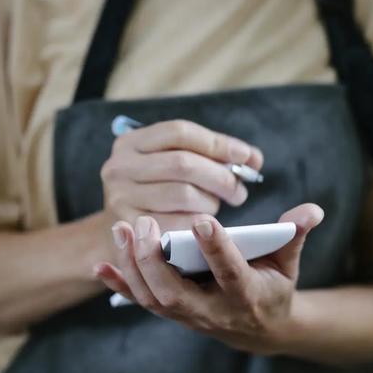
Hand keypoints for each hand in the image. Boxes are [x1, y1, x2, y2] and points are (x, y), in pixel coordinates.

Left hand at [94, 204, 323, 354]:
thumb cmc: (273, 286)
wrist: (259, 330)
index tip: (201, 219)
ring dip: (133, 266)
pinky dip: (119, 284)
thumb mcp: (288, 264)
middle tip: (145, 223)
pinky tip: (99, 264)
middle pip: (176, 292)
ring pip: (154, 297)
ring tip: (122, 228)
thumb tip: (312, 209)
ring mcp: (188, 315)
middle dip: (156, 260)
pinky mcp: (171, 313)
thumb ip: (295, 236)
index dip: (217, 248)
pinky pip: (141, 301)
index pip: (230, 271)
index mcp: (246, 294)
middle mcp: (213, 310)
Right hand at [100, 120, 263, 233]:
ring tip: (216, 209)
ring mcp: (120, 198)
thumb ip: (210, 157)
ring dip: (210, 202)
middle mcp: (119, 167)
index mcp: (130, 143)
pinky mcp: (130, 229)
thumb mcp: (172, 169)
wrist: (123, 239)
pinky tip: (205, 227)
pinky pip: (178, 224)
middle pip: (183, 163)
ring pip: (184, 194)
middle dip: (220, 176)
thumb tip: (252, 158)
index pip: (180, 132)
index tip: (246, 157)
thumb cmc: (157, 198)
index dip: (218, 143)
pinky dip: (199, 224)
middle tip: (239, 191)